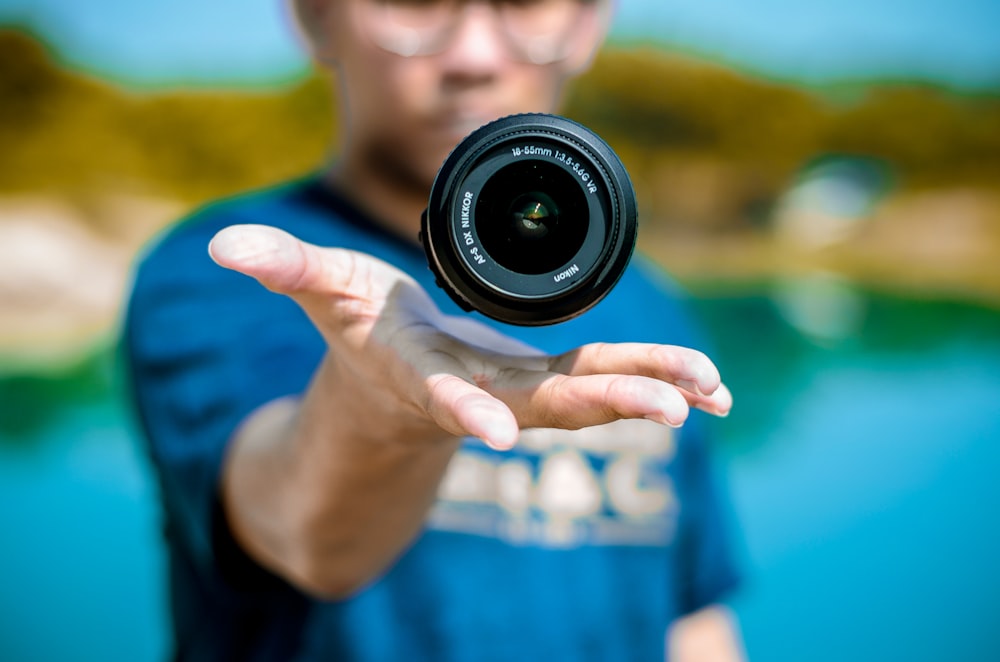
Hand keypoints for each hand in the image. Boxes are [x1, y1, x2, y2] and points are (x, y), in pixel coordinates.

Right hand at [209, 224, 731, 450]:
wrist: (393, 391)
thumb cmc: (362, 336)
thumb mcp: (324, 292)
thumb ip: (283, 268)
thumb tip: (227, 246)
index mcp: (422, 375)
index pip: (442, 395)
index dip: (466, 409)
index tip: (498, 432)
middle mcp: (481, 395)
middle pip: (545, 404)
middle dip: (605, 405)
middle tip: (669, 410)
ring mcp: (523, 393)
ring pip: (592, 397)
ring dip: (652, 394)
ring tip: (714, 392)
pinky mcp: (552, 384)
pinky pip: (611, 383)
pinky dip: (661, 383)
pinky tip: (716, 388)